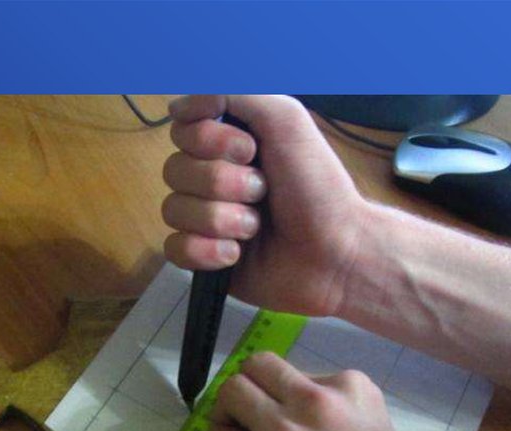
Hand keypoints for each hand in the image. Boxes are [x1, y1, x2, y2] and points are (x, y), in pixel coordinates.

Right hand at [161, 95, 372, 317]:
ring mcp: (207, 220)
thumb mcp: (286, 120)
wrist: (336, 255)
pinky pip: (176, 249)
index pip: (183, 130)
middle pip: (174, 170)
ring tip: (256, 227)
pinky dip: (207, 251)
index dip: (208, 140)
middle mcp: (214, 178)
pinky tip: (236, 254)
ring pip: (174, 210)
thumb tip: (178, 105)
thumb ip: (234, 93)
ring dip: (221, 218)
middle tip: (263, 191)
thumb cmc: (319, 189)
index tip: (248, 149)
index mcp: (230, 143)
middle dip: (222, 182)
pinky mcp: (205, 258)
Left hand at [210, 352, 450, 430]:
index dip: (287, 394)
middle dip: (251, 386)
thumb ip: (341, 414)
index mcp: (355, 391)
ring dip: (230, 408)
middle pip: (259, 366)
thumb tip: (297, 404)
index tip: (290, 417)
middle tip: (251, 413)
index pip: (298, 370)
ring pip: (232, 391)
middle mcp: (316, 403)